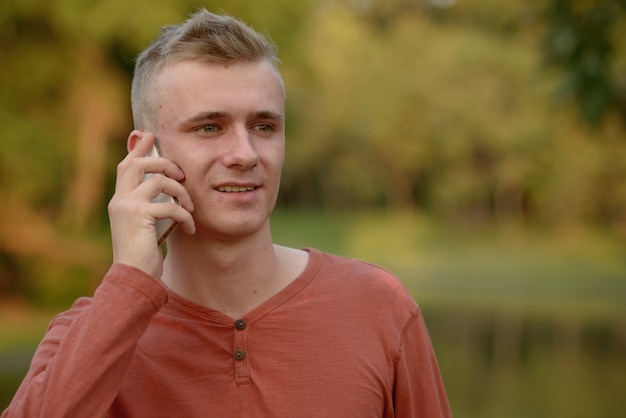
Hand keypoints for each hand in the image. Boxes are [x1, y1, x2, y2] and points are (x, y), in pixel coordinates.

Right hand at [108, 132, 195, 278]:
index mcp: (119, 200)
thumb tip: (165, 191)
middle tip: (182, 175)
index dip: (138, 148)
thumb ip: (149, 206)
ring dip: (182, 192)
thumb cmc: (142, 254)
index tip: (149, 134)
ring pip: (160, 180)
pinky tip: (189, 228)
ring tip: (190, 209)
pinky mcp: (139, 216)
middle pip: (139, 163)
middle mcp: (119, 200)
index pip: (126, 165)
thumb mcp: (144, 226)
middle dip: (165, 162)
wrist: (133, 277)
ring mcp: (127, 206)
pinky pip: (171, 205)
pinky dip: (185, 215)